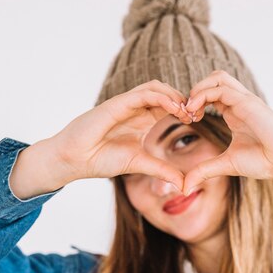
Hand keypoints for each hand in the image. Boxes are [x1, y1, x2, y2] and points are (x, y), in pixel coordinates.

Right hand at [50, 80, 191, 191]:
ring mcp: (126, 104)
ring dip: (174, 95)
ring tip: (187, 110)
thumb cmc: (101, 159)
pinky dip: (161, 97)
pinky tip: (173, 108)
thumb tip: (184, 185)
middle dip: (184, 100)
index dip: (185, 109)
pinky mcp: (117, 104)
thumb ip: (162, 170)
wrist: (75, 160)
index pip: (169, 105)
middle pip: (166, 92)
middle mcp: (136, 108)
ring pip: (156, 87)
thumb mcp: (140, 164)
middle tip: (196, 114)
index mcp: (143, 119)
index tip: (198, 120)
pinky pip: (143, 94)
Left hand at [180, 70, 272, 194]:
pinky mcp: (249, 103)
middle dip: (195, 91)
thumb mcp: (227, 165)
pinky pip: (222, 89)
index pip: (210, 94)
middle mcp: (239, 103)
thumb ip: (204, 171)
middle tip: (186, 113)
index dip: (194, 102)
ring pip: (217, 77)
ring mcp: (245, 100)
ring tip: (190, 109)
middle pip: (214, 79)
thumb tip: (185, 187)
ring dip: (199, 89)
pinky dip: (204, 95)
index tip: (186, 120)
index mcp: (234, 112)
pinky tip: (196, 112)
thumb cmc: (265, 161)